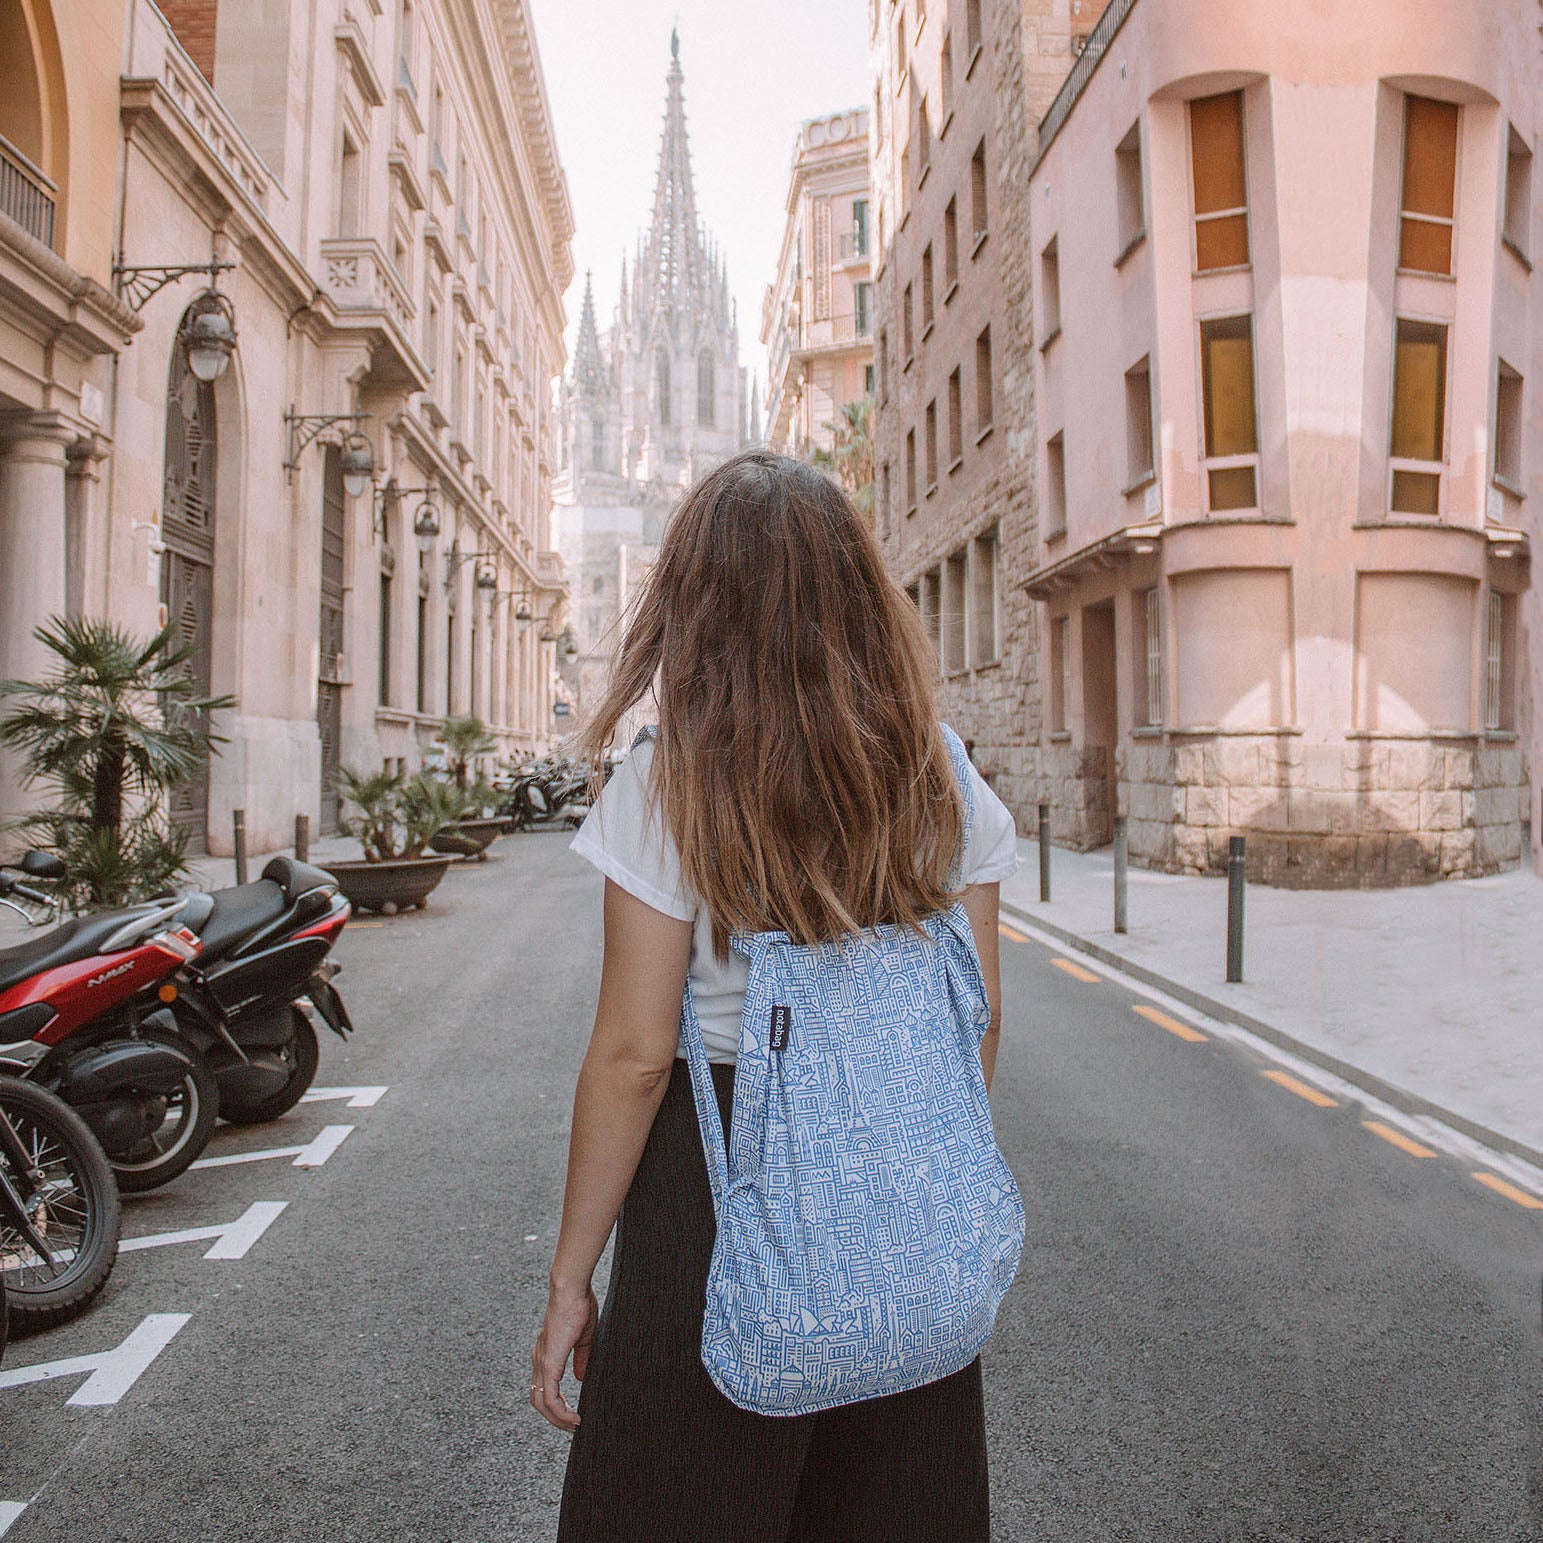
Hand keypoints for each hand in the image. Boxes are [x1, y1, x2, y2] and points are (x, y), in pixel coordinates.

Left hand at [530, 1282, 598, 1431]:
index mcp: (546, 1353)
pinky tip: (574, 1417)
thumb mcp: (582, 1338)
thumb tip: (580, 1376)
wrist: (571, 1290)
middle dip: (554, 1418)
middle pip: (538, 1400)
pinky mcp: (549, 1362)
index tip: (571, 1414)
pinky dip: (561, 1412)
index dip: (555, 1404)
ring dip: (557, 1419)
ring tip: (573, 1426)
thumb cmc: (578, 1306)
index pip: (544, 1387)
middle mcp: (539, 1360)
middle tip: (572, 1426)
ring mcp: (542, 1362)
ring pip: (541, 1403)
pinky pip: (551, 1397)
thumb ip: (580, 1358)